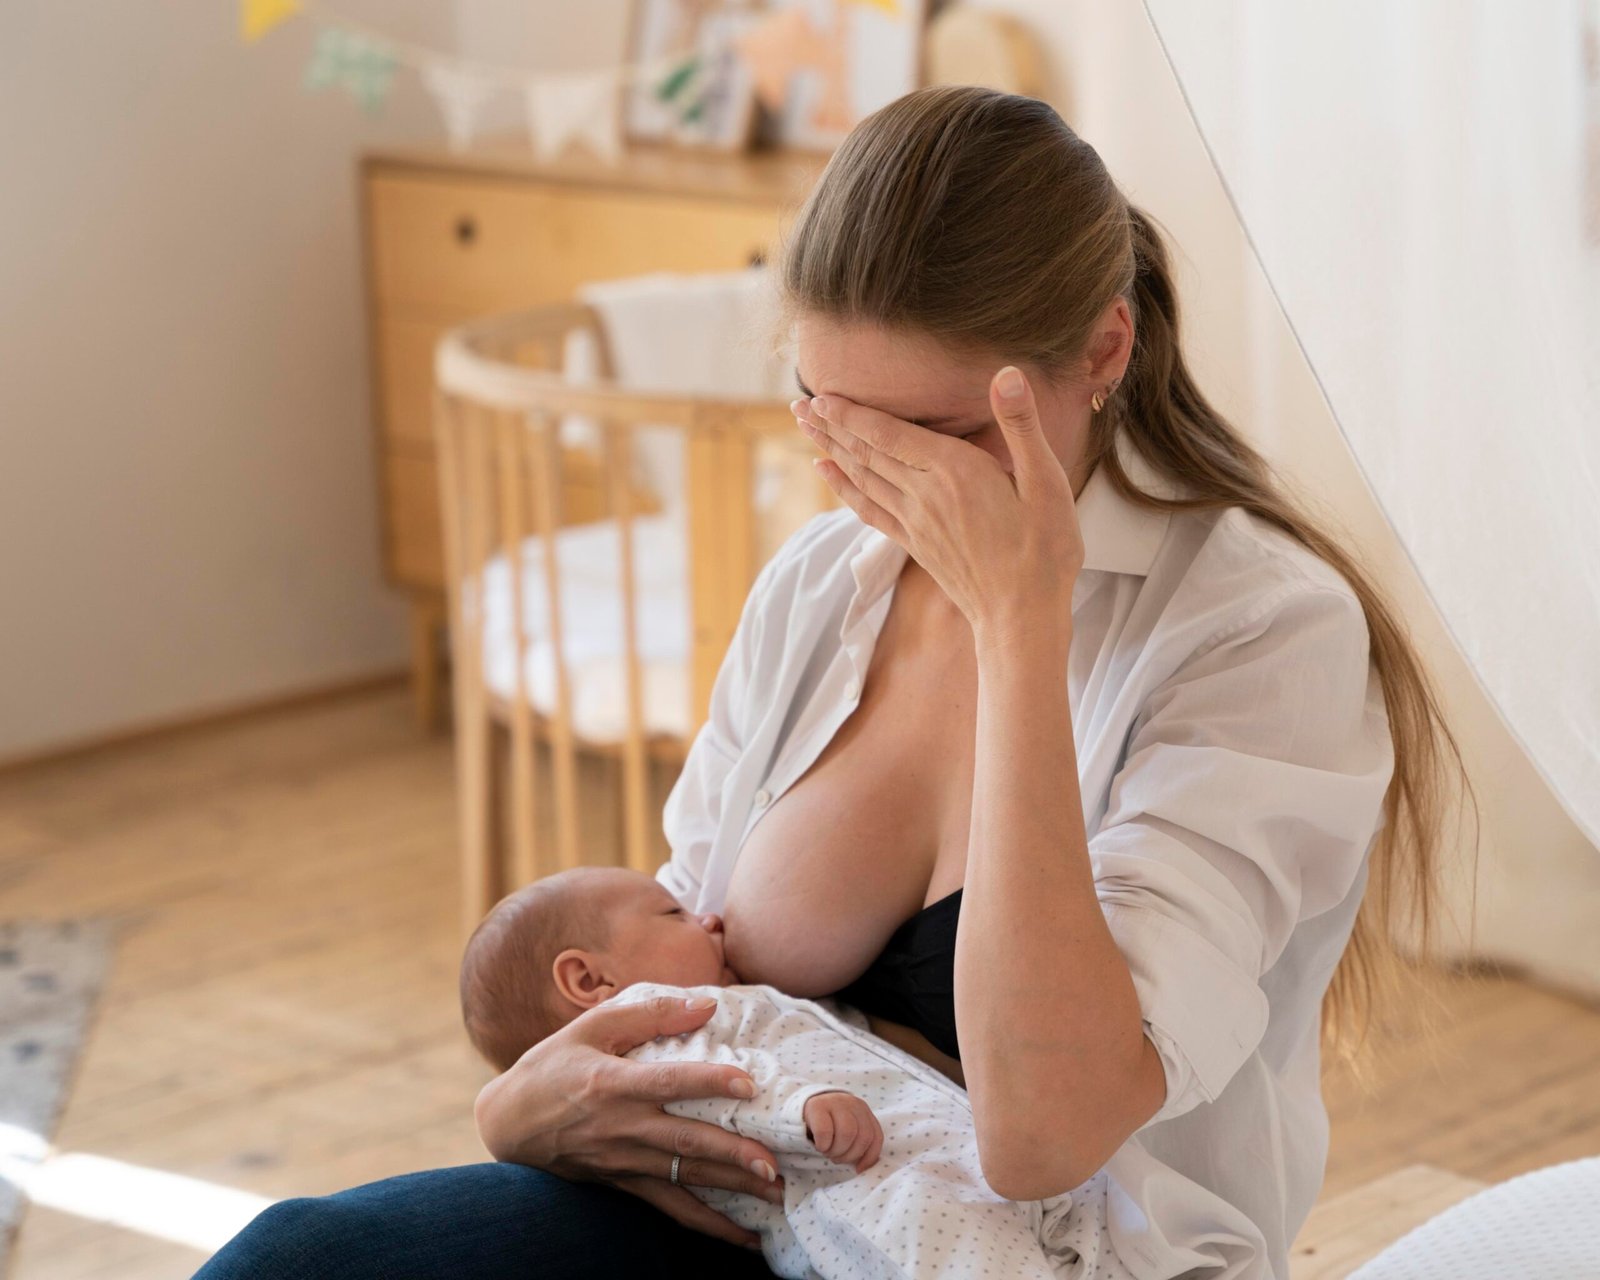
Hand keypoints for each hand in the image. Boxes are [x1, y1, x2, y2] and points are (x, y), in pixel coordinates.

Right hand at [473, 993, 782, 1248]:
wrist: (508, 1121)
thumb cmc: (552, 1065)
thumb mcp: (592, 1026)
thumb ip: (650, 1013)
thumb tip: (705, 1003)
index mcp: (612, 1083)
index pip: (667, 1082)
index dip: (708, 1081)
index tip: (748, 1083)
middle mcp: (621, 1127)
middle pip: (684, 1140)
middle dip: (732, 1153)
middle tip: (774, 1162)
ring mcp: (623, 1161)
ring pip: (685, 1178)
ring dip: (732, 1188)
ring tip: (776, 1195)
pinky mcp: (623, 1183)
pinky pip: (671, 1208)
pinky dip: (709, 1224)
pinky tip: (744, 1237)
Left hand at [793, 366, 1084, 648]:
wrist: (1022, 616)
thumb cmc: (1044, 550)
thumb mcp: (1046, 482)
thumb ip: (1021, 426)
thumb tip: (1006, 374)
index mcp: (955, 472)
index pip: (889, 434)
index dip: (853, 413)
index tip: (821, 394)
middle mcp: (925, 495)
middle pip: (867, 452)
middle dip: (831, 425)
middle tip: (798, 404)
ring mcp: (915, 522)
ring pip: (862, 477)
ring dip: (831, 449)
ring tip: (805, 427)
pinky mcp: (915, 544)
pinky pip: (869, 509)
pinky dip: (844, 488)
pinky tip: (827, 473)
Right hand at [802, 1091, 883, 1172]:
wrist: (803, 1109)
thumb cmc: (829, 1126)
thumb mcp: (847, 1131)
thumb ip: (859, 1143)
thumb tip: (862, 1167)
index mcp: (863, 1111)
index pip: (875, 1136)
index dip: (869, 1157)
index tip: (858, 1168)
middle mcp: (852, 1104)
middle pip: (862, 1136)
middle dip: (849, 1155)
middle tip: (836, 1157)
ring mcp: (835, 1102)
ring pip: (847, 1133)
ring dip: (837, 1151)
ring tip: (828, 1152)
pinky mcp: (817, 1106)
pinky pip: (825, 1131)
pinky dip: (823, 1145)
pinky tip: (819, 1145)